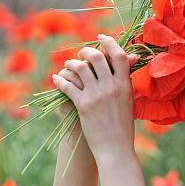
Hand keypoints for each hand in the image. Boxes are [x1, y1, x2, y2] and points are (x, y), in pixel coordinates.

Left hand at [52, 34, 139, 157]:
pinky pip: (68, 86)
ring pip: (80, 69)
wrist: (115, 147)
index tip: (101, 38)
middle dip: (86, 52)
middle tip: (82, 54)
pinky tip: (56, 79)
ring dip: (71, 64)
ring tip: (68, 66)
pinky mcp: (83, 105)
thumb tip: (128, 62)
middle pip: (97, 57)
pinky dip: (60, 80)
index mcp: (125, 85)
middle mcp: (111, 87)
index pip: (119, 55)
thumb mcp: (129, 101)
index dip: (109, 42)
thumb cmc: (123, 126)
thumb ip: (125, 81)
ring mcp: (97, 95)